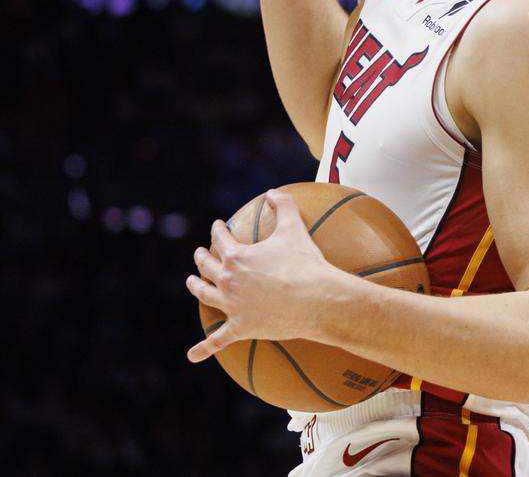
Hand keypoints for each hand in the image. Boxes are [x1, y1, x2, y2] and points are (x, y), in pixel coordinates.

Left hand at [185, 190, 333, 362]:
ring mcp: (232, 306)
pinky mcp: (241, 328)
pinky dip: (203, 349)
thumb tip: (274, 192)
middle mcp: (228, 281)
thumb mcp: (294, 228)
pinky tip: (192, 355)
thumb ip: (284, 205)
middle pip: (207, 268)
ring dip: (196, 288)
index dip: (217, 230)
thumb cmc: (305, 263)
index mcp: (237, 257)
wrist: (316, 299)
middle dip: (201, 258)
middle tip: (200, 253)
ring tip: (192, 283)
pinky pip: (217, 341)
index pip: (220, 239)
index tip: (217, 226)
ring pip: (205, 296)